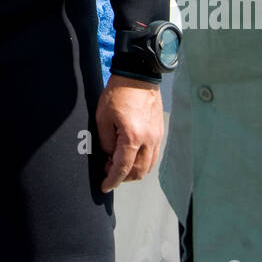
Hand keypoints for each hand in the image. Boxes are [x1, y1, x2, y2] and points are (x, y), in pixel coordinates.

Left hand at [96, 75, 163, 191]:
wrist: (138, 75)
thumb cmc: (118, 93)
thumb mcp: (102, 117)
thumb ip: (105, 141)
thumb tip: (109, 155)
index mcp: (132, 136)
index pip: (123, 168)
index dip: (112, 180)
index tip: (105, 186)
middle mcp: (148, 140)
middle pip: (138, 171)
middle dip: (123, 177)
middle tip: (108, 170)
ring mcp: (156, 136)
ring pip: (148, 166)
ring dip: (134, 171)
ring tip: (118, 163)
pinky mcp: (159, 132)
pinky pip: (153, 155)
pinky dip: (142, 161)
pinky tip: (131, 155)